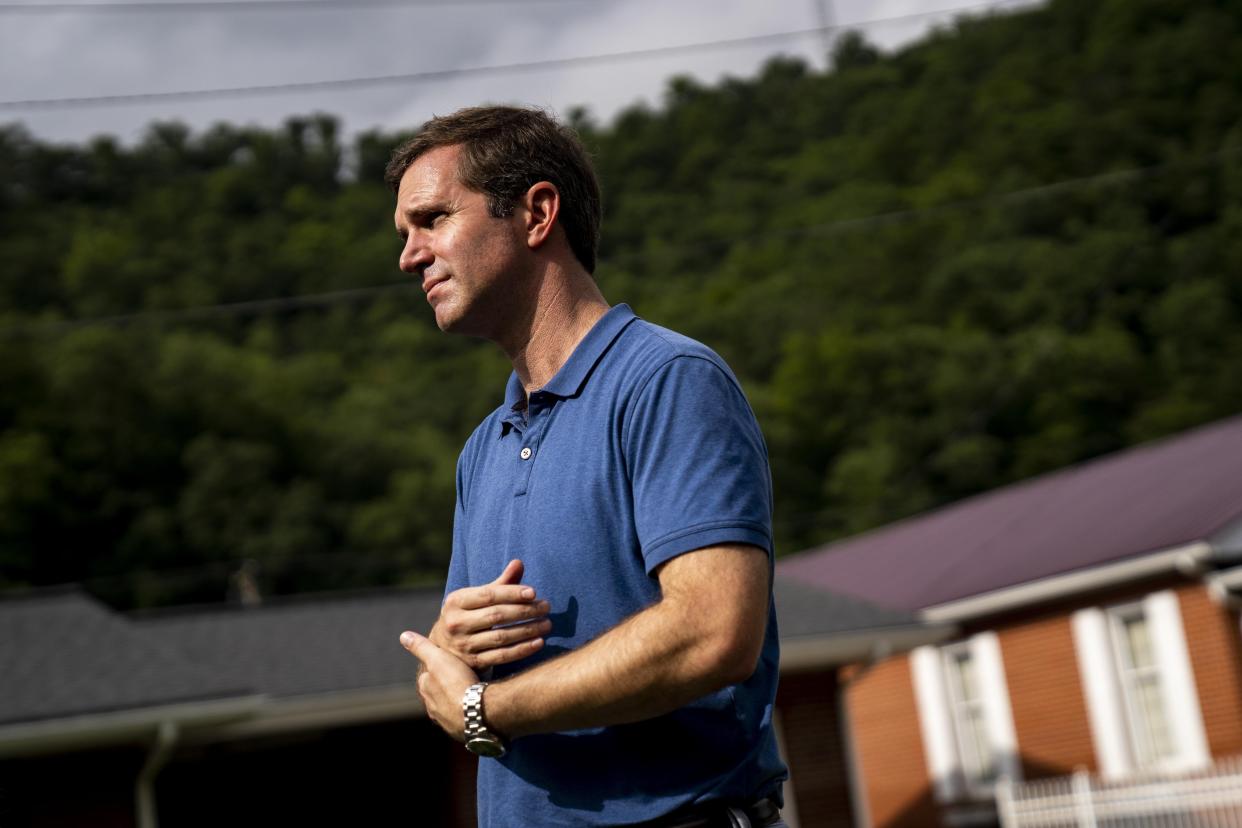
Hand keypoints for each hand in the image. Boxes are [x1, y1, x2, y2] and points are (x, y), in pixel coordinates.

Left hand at [400, 630, 477, 741]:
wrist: (478, 712)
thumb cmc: (457, 683)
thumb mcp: (438, 658)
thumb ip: (422, 647)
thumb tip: (404, 636)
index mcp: (426, 689)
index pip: (428, 676)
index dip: (439, 667)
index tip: (450, 663)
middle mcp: (433, 709)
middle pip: (439, 693)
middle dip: (448, 687)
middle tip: (463, 676)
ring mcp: (448, 722)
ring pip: (452, 708)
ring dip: (459, 701)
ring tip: (473, 692)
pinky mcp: (464, 731)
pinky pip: (466, 719)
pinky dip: (470, 713)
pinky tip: (480, 707)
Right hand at [430, 559, 550, 669]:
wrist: (444, 648)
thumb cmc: (468, 615)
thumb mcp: (476, 597)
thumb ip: (499, 583)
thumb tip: (518, 563)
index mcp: (456, 601)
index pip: (488, 595)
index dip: (512, 593)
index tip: (534, 592)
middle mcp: (456, 623)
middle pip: (496, 615)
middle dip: (525, 611)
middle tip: (546, 607)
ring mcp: (463, 645)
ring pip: (501, 637)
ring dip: (528, 630)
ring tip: (547, 624)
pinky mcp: (473, 663)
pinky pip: (502, 656)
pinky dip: (522, 649)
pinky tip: (539, 642)